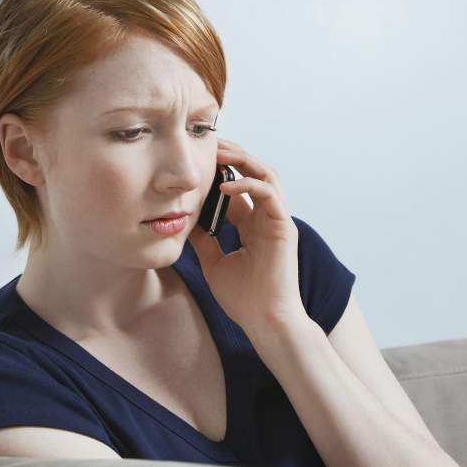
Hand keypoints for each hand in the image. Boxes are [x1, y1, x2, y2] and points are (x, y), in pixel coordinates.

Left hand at [186, 138, 305, 337]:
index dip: (218, 173)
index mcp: (252, 226)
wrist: (265, 322)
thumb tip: (183, 219)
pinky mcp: (284, 226)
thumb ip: (203, 239)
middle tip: (207, 144)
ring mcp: (277, 220)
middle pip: (253, 173)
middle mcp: (266, 218)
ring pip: (266, 174)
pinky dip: (248, 185)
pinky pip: (269, 194)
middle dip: (232, 156)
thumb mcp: (213, 263)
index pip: (237, 188)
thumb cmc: (244, 299)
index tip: (196, 162)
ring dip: (242, 160)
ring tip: (218, 154)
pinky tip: (225, 187)